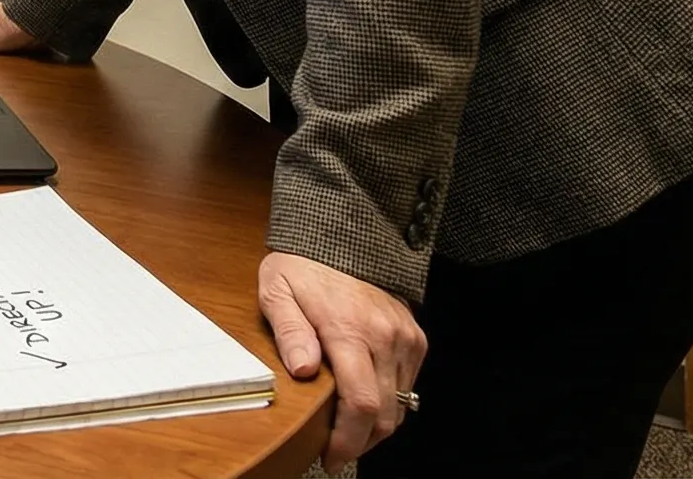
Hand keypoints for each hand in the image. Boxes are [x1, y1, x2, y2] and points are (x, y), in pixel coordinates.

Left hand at [258, 251, 427, 471]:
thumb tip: (302, 371)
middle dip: (361, 442)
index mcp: (350, 330)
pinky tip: (364, 399)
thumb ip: (289, 332)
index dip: (348, 440)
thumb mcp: (278, 292)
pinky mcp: (414, 337)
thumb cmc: (303, 266)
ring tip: (347, 428)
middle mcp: (385, 337)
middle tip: (336, 450)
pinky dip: (389, 400)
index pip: (360, 404)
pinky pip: (408, 384)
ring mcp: (404, 337)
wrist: (340, 236)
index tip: (331, 456)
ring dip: (375, 424)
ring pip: (400, 404)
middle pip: (385, 414)